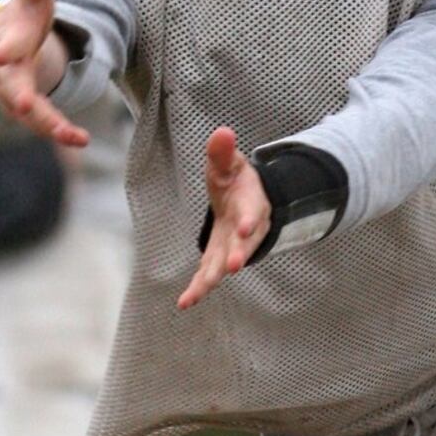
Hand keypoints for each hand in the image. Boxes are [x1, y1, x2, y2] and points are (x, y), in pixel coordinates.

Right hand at [0, 0, 88, 147]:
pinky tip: (81, 140)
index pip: (5, 45)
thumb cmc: (21, 22)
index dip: (6, 48)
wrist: (4, 52)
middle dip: (17, 95)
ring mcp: (14, 96)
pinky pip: (43, 124)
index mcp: (5, 42)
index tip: (2, 55)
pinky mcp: (29, 113)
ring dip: (48, 123)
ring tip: (73, 136)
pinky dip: (59, 132)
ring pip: (29, 113)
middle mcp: (5, 74)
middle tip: (22, 105)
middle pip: (10, 86)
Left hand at [177, 127, 270, 309]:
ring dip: (212, 279)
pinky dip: (198, 289)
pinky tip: (184, 303)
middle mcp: (245, 231)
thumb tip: (222, 132)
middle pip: (242, 246)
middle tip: (231, 267)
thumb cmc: (237, 181)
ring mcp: (232, 247)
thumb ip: (223, 153)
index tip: (244, 228)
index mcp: (251, 204)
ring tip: (195, 295)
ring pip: (223, 266)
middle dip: (236, 256)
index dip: (248, 220)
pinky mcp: (219, 258)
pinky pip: (208, 275)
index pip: (251, 212)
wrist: (246, 201)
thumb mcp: (230, 163)